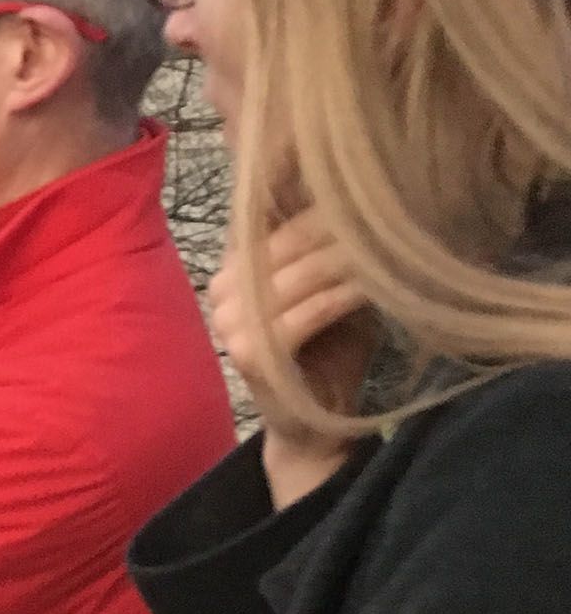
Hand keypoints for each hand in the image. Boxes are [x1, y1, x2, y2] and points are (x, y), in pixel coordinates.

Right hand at [208, 210, 377, 506]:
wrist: (314, 427)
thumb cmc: (330, 354)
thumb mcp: (331, 293)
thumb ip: (332, 255)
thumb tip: (370, 195)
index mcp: (234, 271)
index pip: (272, 221)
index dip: (318, 203)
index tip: (368, 185)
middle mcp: (222, 292)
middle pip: (285, 244)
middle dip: (341, 226)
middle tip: (393, 207)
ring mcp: (230, 325)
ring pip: (297, 277)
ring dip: (349, 258)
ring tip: (392, 242)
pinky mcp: (251, 355)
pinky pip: (304, 314)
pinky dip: (342, 298)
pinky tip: (374, 286)